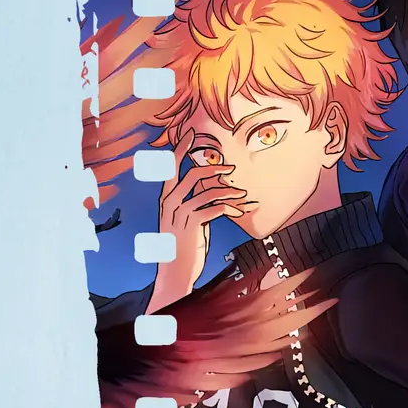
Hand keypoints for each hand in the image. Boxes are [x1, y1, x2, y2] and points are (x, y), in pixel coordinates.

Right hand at [149, 156, 246, 308]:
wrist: (174, 273)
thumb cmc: (181, 246)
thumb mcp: (183, 220)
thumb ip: (191, 203)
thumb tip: (209, 189)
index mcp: (165, 198)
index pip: (170, 167)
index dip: (181, 149)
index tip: (190, 134)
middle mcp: (170, 202)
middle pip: (192, 174)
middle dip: (213, 167)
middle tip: (230, 167)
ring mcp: (180, 214)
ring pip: (207, 191)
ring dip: (228, 191)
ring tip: (242, 194)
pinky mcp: (191, 225)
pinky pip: (213, 208)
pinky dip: (229, 208)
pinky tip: (239, 211)